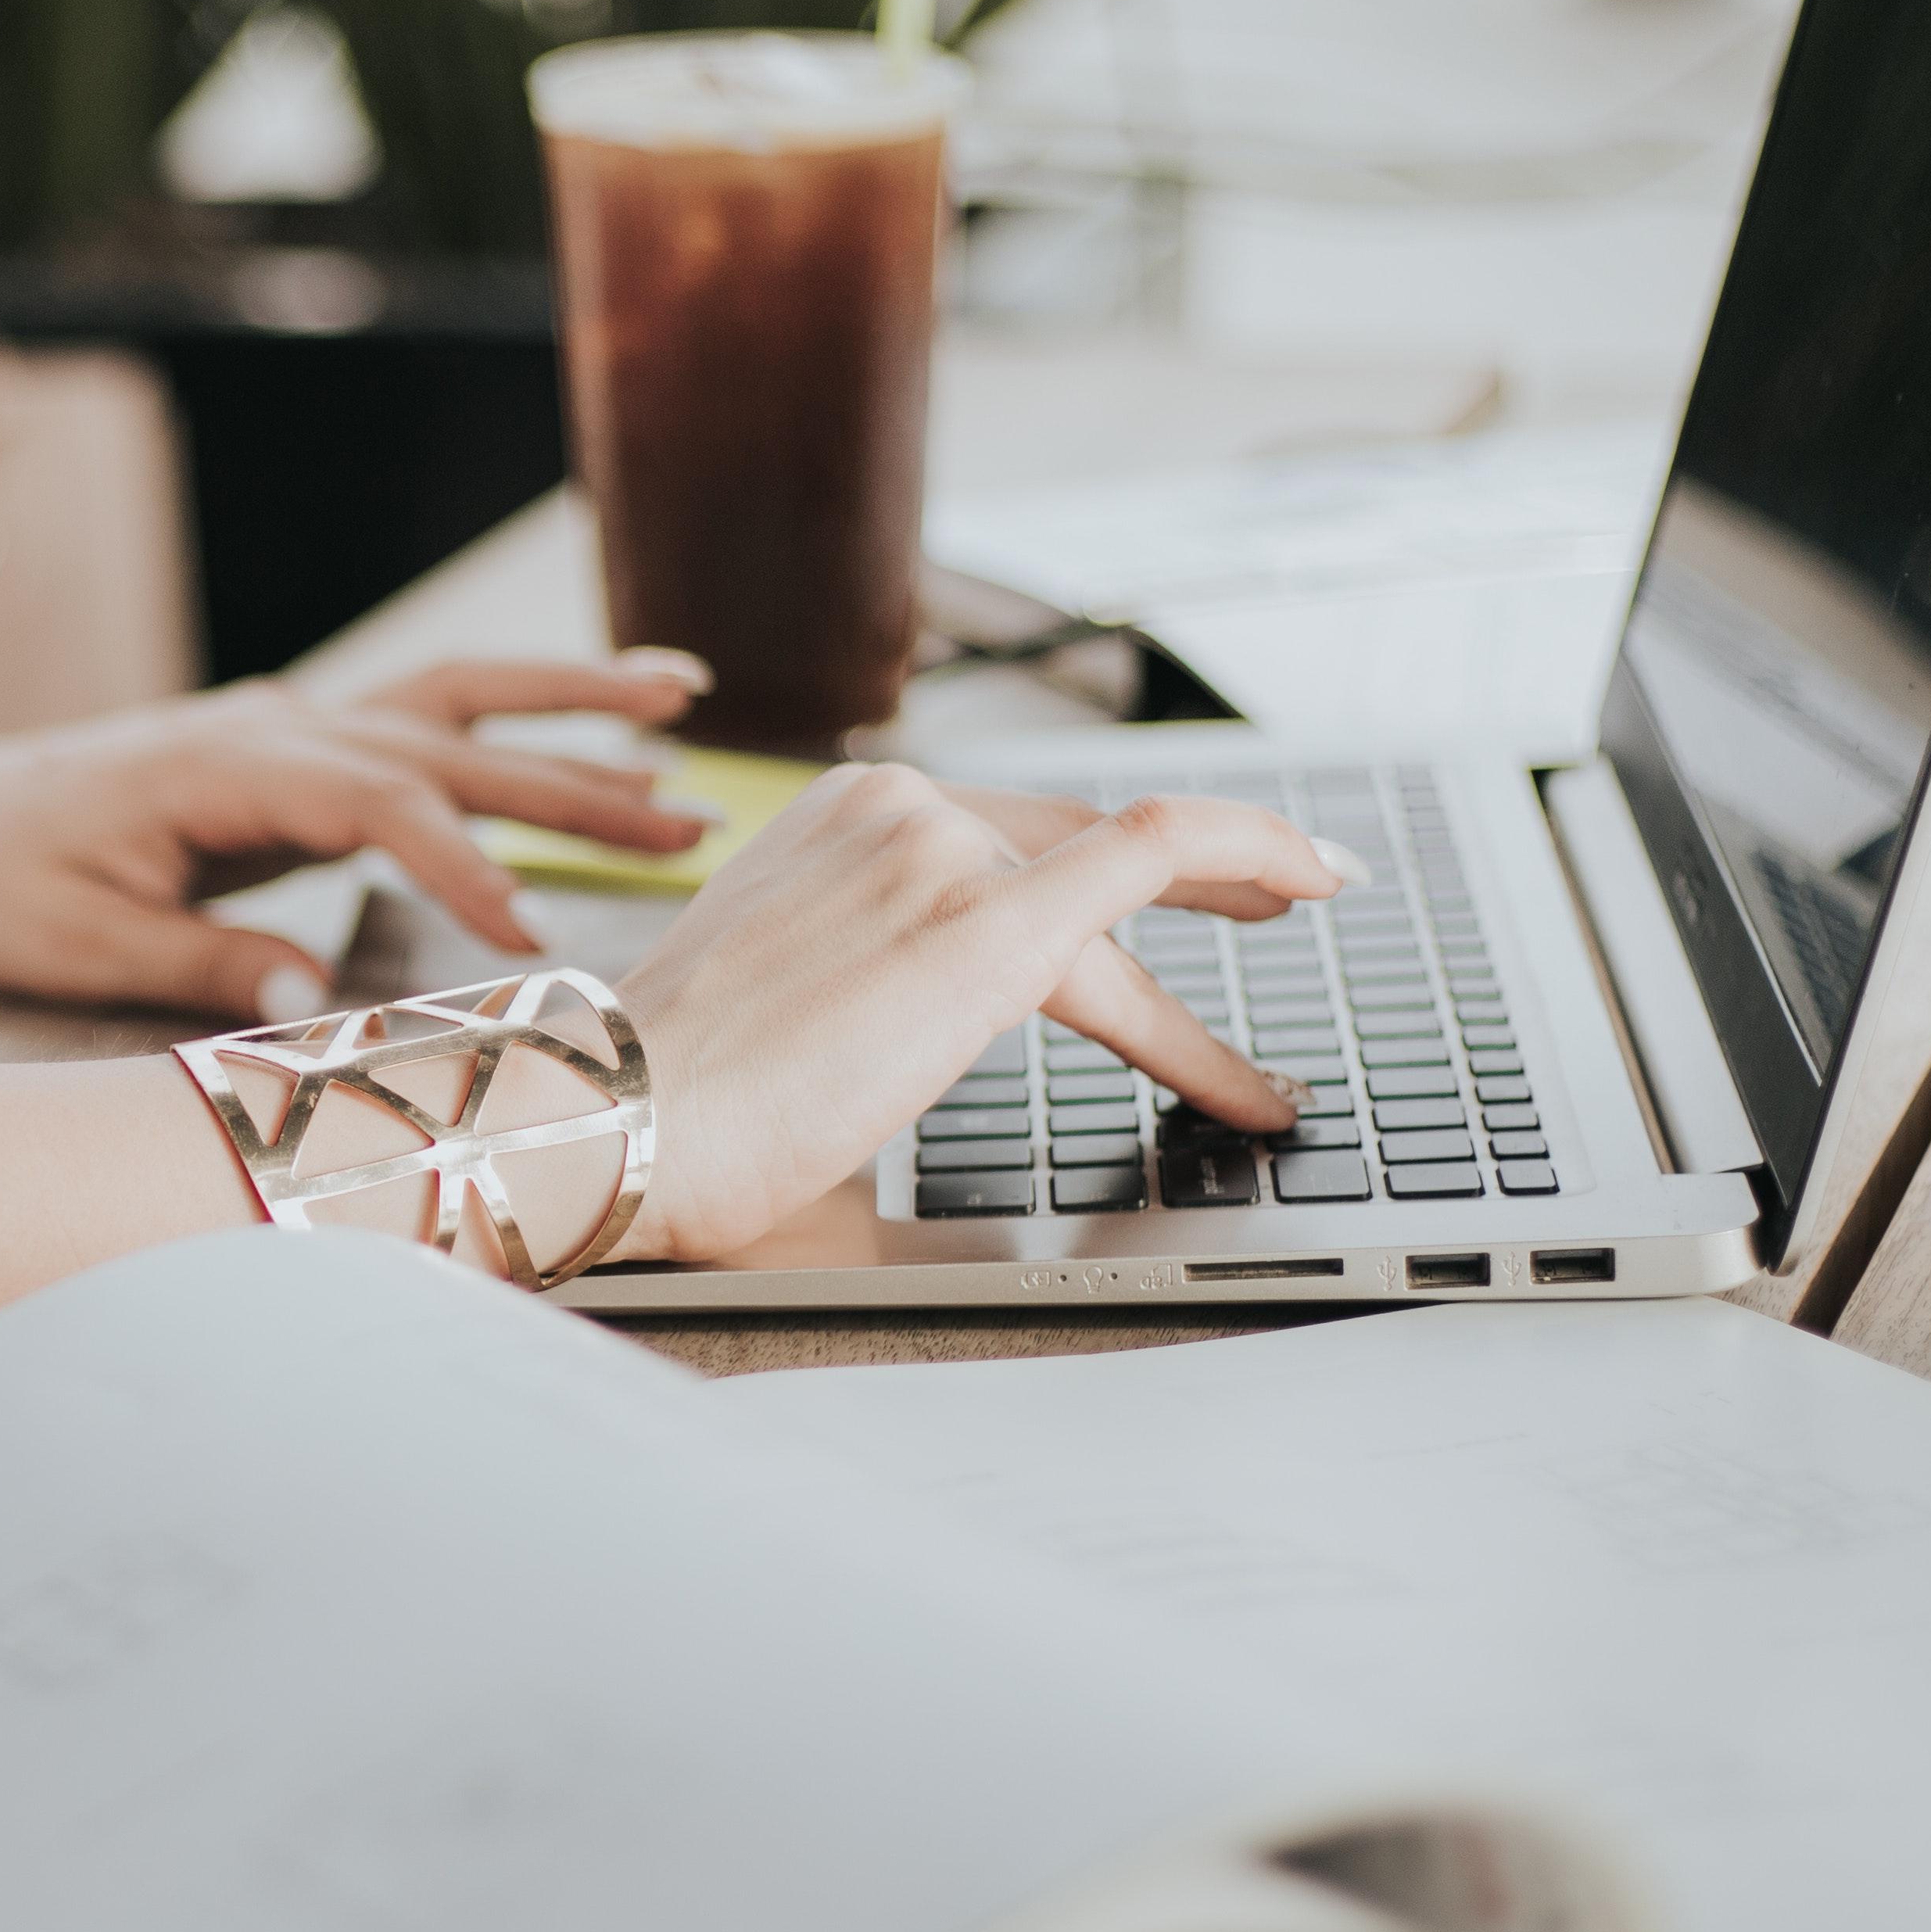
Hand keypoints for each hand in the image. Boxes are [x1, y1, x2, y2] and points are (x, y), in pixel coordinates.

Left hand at [0, 657, 724, 1019]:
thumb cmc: (2, 890)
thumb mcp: (83, 947)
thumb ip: (201, 967)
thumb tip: (315, 1003)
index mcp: (220, 764)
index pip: (373, 802)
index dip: (456, 864)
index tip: (524, 936)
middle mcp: (274, 724)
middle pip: (446, 738)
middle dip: (570, 779)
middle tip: (688, 824)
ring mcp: (295, 724)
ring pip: (456, 700)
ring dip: (572, 703)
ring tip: (684, 703)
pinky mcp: (306, 749)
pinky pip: (431, 723)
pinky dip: (522, 718)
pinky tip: (605, 723)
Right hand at [609, 767, 1362, 1264]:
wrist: (618, 1119)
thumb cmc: (675, 1117)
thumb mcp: (781, 1023)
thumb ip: (861, 1010)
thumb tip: (897, 1077)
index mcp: (833, 829)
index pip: (1003, 843)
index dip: (1104, 870)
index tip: (1165, 887)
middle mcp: (892, 813)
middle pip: (1075, 840)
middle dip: (1195, 862)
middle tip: (1280, 884)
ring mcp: (941, 854)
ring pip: (1116, 885)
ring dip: (1223, 918)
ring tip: (1310, 922)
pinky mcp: (987, 917)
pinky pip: (1151, 846)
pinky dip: (1245, 847)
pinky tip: (1312, 882)